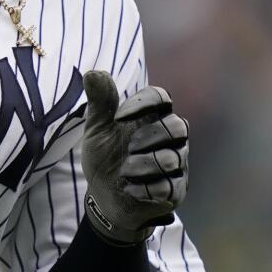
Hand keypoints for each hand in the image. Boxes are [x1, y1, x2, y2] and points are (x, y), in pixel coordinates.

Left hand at [80, 71, 188, 245]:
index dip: (144, 103)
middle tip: (129, 146)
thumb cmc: (105, 158)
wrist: (103, 198)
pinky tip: (130, 189)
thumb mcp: (97, 130)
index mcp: (150, 119)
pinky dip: (145, 188)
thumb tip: (93, 73)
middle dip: (151, 136)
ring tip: (124, 171)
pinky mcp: (174, 191)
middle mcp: (168, 140)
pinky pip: (169, 186)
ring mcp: (175, 166)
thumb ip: (99, 104)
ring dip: (143, 165)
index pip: (162, 97)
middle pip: (179, 126)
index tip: (119, 117)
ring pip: (173, 158)